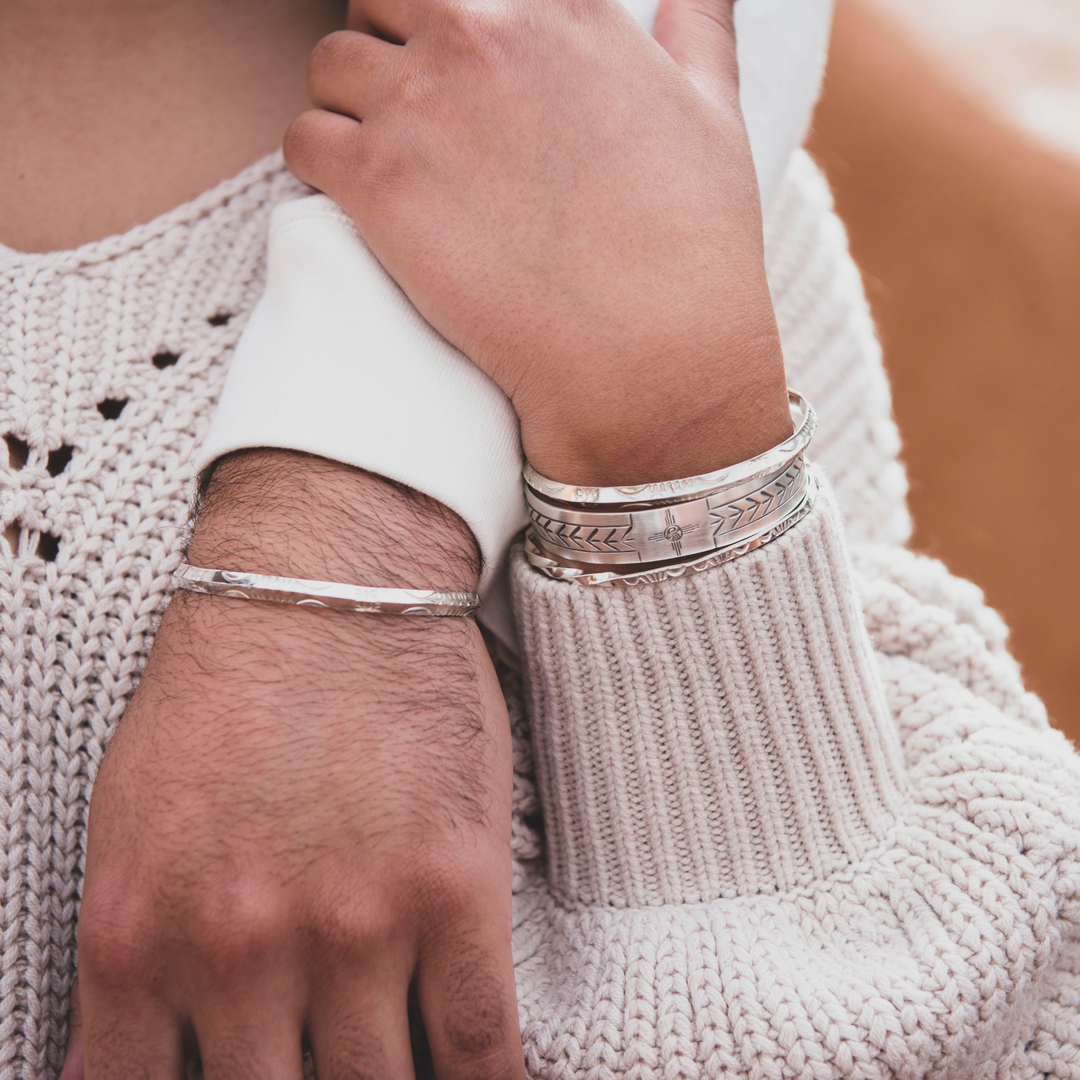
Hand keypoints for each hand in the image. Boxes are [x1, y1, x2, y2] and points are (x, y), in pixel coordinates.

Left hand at [73, 451, 524, 1079]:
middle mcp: (239, 947)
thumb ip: (133, 958)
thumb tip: (130, 1062)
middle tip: (320, 1067)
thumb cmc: (231, 684)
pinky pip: (481, 1047)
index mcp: (139, 935)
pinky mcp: (455, 887)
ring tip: (399, 1073)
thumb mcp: (131, 822)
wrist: (328, 577)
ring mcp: (356, 923)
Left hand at [285, 0, 789, 485]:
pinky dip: (315, 162)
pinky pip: (302, 139)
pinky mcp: (377, 183)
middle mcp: (483, 33)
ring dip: (342, 104)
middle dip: (383, 43)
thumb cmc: (691, 246)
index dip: (446, 15)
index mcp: (562, 8)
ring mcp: (421, 104)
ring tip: (374, 158)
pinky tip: (350, 197)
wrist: (648, 353)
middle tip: (406, 113)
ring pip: (329, 65)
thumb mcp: (714, 113)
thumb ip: (697, 30)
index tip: (448, 58)